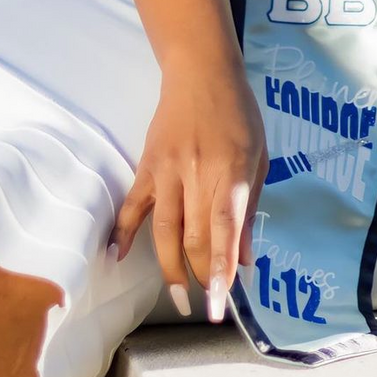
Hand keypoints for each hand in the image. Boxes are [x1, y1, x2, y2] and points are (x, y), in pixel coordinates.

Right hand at [109, 57, 268, 323]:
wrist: (201, 72)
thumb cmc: (238, 113)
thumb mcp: (258, 154)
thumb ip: (250, 206)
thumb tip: (243, 258)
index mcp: (232, 170)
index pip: (224, 228)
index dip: (221, 269)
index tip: (221, 304)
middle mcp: (198, 173)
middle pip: (195, 236)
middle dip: (202, 276)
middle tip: (208, 304)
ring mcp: (168, 170)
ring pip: (164, 229)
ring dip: (170, 267)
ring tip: (177, 298)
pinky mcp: (147, 166)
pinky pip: (132, 205)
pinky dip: (123, 232)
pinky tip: (118, 257)